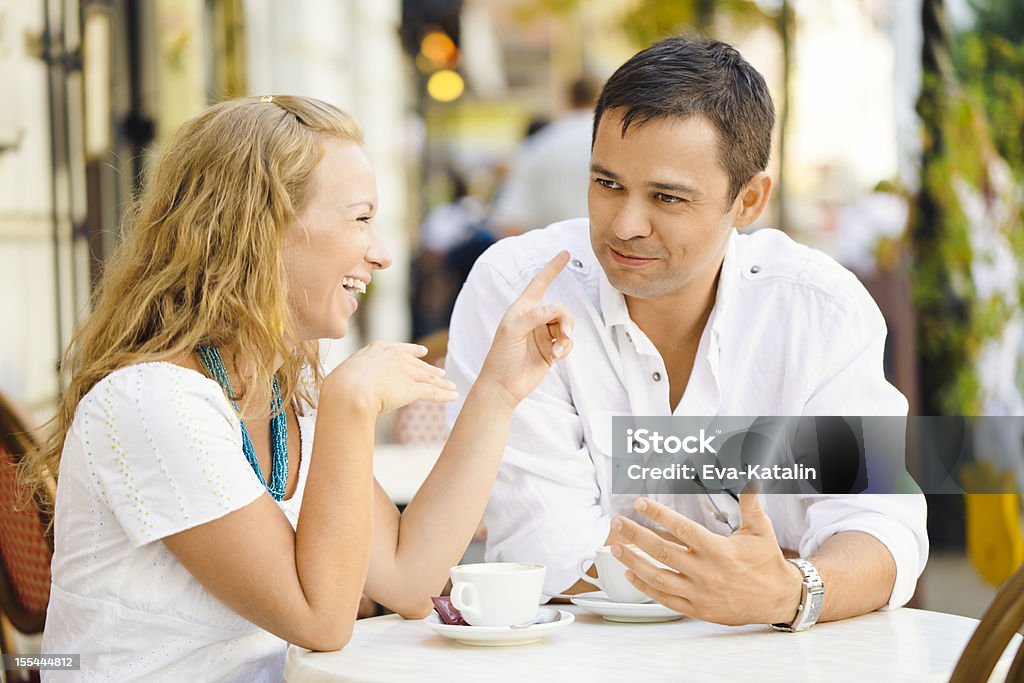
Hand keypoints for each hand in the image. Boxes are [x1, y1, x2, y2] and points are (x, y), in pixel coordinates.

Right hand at [325, 342, 458, 414]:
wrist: (349, 390)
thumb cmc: (339, 386)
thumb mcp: (345, 376)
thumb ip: (353, 378)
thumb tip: (344, 389)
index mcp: (377, 350)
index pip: (400, 349)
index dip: (413, 351)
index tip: (423, 352)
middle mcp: (395, 357)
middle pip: (418, 364)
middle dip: (431, 370)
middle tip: (442, 373)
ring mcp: (405, 371)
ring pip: (428, 377)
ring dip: (441, 383)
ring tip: (451, 387)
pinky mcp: (413, 388)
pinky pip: (432, 392)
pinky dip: (445, 394)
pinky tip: (453, 396)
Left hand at [477, 251, 573, 405]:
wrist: (503, 386)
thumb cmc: (501, 356)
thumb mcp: (513, 332)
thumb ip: (535, 316)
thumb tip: (558, 307)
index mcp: (522, 309)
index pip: (540, 283)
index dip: (552, 268)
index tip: (564, 253)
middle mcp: (535, 319)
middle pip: (561, 309)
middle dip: (565, 321)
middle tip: (564, 334)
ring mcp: (544, 334)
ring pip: (567, 326)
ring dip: (566, 337)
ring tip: (558, 351)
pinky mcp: (552, 350)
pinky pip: (568, 342)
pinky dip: (566, 348)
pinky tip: (557, 357)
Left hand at [609, 494, 802, 625]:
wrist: (779, 599)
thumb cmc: (767, 563)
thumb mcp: (761, 530)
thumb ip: (750, 504)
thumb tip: (750, 479)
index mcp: (717, 550)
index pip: (681, 528)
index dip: (658, 514)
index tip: (640, 504)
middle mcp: (705, 571)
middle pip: (661, 551)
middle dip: (635, 535)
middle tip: (617, 523)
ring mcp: (699, 592)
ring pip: (657, 576)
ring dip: (633, 561)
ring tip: (615, 547)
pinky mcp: (697, 609)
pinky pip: (665, 598)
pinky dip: (645, 587)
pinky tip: (630, 575)